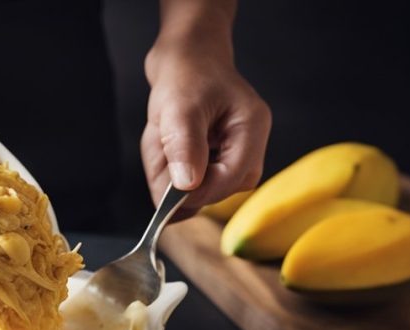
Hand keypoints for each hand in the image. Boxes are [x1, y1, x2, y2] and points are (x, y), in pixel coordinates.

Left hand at [141, 33, 270, 217]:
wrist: (185, 56)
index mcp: (251, 127)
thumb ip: (184, 146)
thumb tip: (187, 186)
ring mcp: (232, 150)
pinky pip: (190, 178)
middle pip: (220, 188)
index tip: (167, 192)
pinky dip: (169, 170)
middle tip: (159, 153)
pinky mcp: (216, 155)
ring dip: (171, 175)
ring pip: (201, 187)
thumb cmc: (186, 73)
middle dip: (182, 182)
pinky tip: (161, 146)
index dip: (200, 191)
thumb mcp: (180, 107)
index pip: (233, 178)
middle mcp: (247, 142)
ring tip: (159, 141)